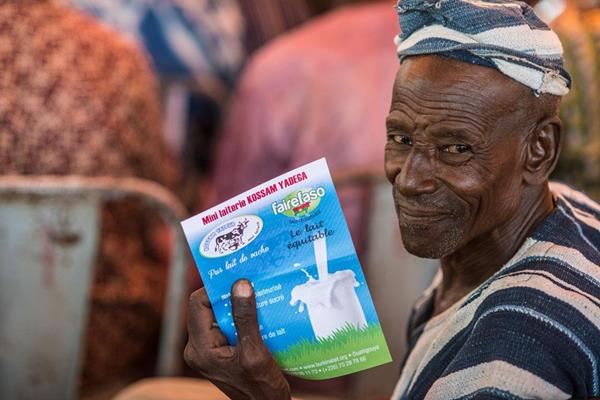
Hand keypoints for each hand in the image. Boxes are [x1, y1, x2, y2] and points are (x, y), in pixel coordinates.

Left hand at [184, 279, 290, 399]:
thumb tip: (240, 284)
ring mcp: (208, 350)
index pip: (197, 304)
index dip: (215, 288)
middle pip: (207, 308)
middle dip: (228, 294)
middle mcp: (198, 348)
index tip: (238, 278)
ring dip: (237, 305)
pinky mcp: (220, 352)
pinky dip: (241, 317)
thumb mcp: (254, 352)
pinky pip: (227, 326)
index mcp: (200, 348)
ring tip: (258, 294)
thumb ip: (245, 318)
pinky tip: (260, 312)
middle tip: (250, 281)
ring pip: (218, 315)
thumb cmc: (261, 389)